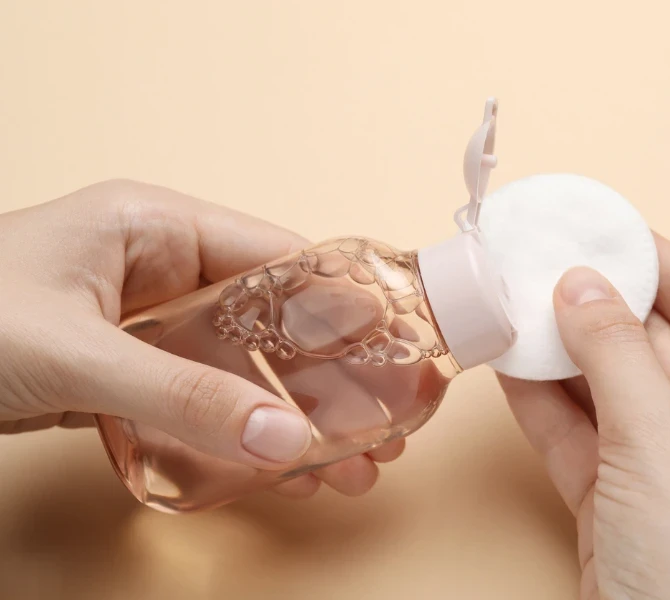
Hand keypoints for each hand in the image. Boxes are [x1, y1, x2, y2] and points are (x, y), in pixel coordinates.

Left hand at [0, 180, 400, 497]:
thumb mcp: (75, 354)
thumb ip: (181, 397)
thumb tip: (283, 439)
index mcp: (157, 228)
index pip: (276, 259)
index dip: (339, 308)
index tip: (392, 356)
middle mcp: (160, 269)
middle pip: (269, 321)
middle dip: (326, 380)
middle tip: (379, 430)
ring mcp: (144, 323)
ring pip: (240, 367)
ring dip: (291, 416)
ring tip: (346, 465)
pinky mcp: (126, 371)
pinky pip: (200, 399)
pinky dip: (239, 433)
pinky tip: (280, 468)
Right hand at [500, 236, 669, 599]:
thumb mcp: (658, 448)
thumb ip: (615, 356)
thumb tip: (578, 284)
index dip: (655, 260)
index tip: (601, 224)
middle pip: (650, 342)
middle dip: (592, 304)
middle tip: (537, 261)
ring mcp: (666, 466)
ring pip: (606, 386)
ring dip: (558, 350)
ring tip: (509, 303)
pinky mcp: (617, 498)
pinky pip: (578, 431)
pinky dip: (541, 400)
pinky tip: (507, 362)